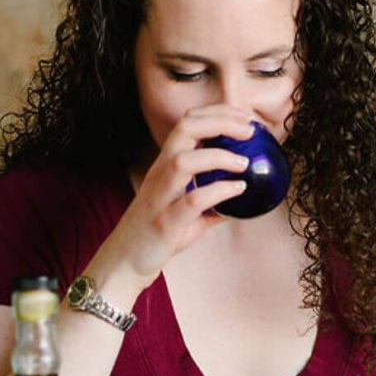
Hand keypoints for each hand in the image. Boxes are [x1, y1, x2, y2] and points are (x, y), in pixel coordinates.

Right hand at [104, 104, 256, 288]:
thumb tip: (245, 196)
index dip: (217, 113)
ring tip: (245, 163)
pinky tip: (238, 191)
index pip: (188, 123)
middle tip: (250, 130)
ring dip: (219, 156)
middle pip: (185, 129)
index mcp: (165, 165)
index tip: (245, 117)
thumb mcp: (188, 213)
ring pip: (184, 161)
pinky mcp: (164, 222)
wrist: (125, 262)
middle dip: (220, 121)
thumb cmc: (157, 234)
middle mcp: (160, 174)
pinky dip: (218, 192)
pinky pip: (191, 201)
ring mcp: (160, 197)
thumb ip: (214, 201)